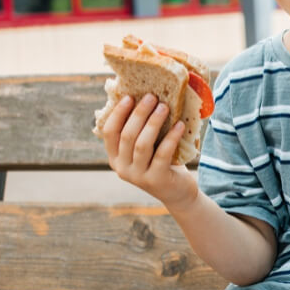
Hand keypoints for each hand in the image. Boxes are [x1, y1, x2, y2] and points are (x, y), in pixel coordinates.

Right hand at [102, 93, 197, 210]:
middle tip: (152, 97)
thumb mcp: (148, 148)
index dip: (118, 114)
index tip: (129, 96)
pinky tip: (179, 125)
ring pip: (142, 144)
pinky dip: (171, 138)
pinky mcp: (156, 180)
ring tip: (165, 107)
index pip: (109, 133)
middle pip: (127, 136)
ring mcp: (137, 176)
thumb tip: (146, 98)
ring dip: (153, 123)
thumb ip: (141, 131)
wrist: (178, 192)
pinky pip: (162, 154)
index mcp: (115, 158)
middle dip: (139, 114)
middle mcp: (122, 168)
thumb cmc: (162, 162)